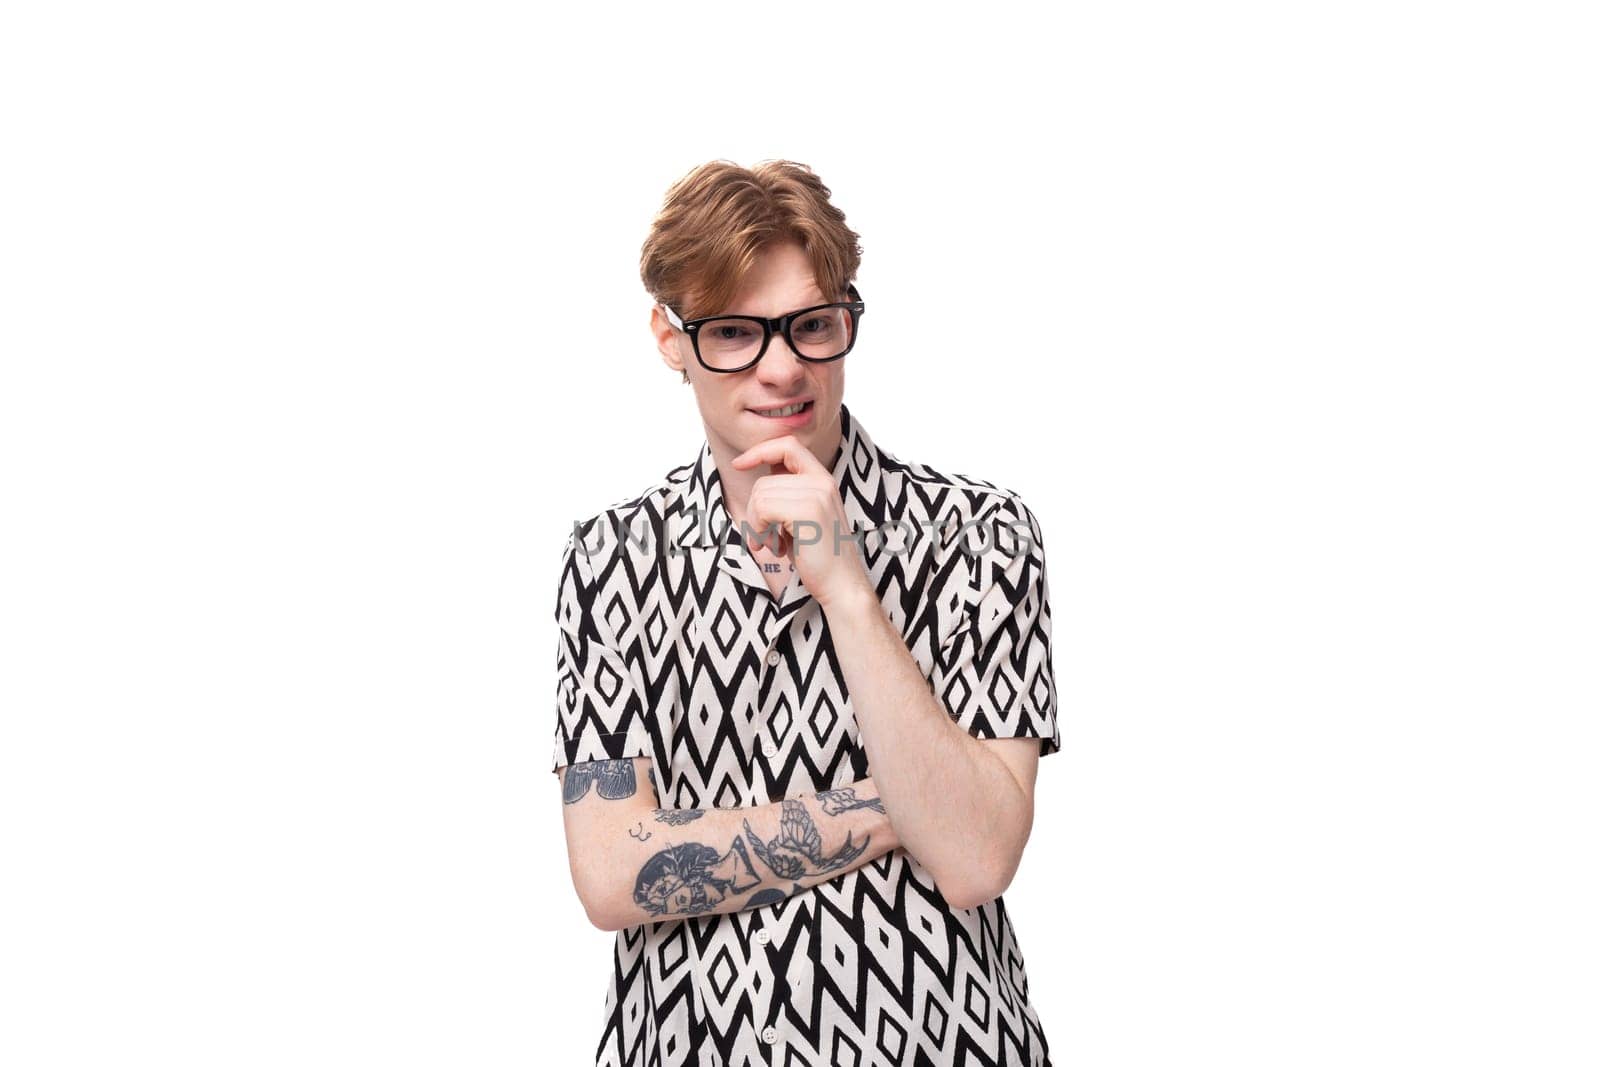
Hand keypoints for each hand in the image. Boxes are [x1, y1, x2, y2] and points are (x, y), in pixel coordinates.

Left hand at [728, 434, 874, 610]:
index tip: (739, 464)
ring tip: (772, 545)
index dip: (760, 451)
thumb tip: (762, 471)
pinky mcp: (808, 512)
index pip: (788, 445)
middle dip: (754, 510)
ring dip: (757, 525)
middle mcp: (822, 482)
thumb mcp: (802, 517)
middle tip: (763, 537)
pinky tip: (775, 548)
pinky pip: (763, 508)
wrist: (842, 585)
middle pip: (765, 479)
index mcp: (823, 479)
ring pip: (761, 495)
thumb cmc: (818, 557)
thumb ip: (788, 493)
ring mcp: (817, 495)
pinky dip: (760, 530)